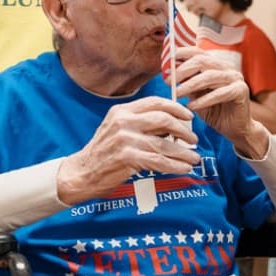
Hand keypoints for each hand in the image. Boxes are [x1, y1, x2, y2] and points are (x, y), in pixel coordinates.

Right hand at [56, 97, 200, 204]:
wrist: (82, 173)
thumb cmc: (103, 152)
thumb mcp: (117, 128)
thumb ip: (140, 123)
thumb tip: (171, 124)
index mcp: (122, 111)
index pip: (155, 102)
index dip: (176, 108)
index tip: (188, 116)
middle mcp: (123, 122)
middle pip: (164, 120)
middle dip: (183, 130)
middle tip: (193, 139)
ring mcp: (125, 140)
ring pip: (164, 144)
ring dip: (183, 152)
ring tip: (194, 157)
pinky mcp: (128, 158)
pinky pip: (159, 161)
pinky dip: (175, 165)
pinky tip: (184, 168)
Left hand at [172, 47, 267, 157]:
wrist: (234, 128)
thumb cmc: (213, 110)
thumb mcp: (195, 95)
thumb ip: (186, 82)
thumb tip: (169, 72)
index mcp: (215, 64)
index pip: (197, 52)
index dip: (181, 54)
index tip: (166, 62)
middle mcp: (226, 67)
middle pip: (201, 61)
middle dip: (182, 70)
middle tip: (168, 81)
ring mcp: (235, 77)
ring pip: (209, 76)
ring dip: (190, 85)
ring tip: (177, 94)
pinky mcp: (241, 90)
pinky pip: (220, 93)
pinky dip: (204, 100)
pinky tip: (192, 106)